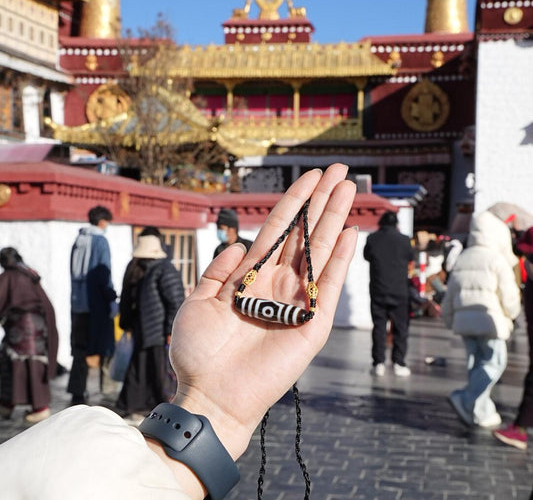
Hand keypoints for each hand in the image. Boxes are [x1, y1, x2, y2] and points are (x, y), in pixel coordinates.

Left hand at [169, 163, 357, 460]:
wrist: (211, 395)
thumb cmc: (200, 354)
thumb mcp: (198, 303)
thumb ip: (217, 271)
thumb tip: (236, 244)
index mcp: (252, 277)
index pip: (278, 230)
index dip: (294, 202)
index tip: (308, 178)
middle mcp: (278, 284)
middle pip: (305, 233)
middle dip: (321, 201)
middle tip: (338, 172)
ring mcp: (297, 302)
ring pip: (320, 251)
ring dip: (335, 219)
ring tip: (348, 190)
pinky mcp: (311, 324)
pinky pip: (328, 286)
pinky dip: (340, 260)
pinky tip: (349, 233)